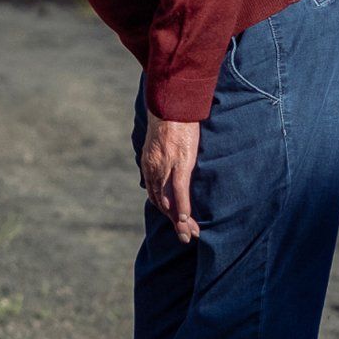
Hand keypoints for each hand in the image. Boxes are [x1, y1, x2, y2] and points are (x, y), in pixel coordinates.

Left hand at [138, 111, 200, 243]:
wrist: (171, 102)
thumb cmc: (170, 118)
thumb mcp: (161, 140)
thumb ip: (162, 154)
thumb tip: (171, 160)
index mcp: (149, 164)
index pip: (155, 194)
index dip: (166, 210)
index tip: (176, 222)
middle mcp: (154, 168)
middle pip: (162, 202)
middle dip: (174, 222)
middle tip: (185, 237)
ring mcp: (165, 167)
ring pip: (170, 201)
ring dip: (179, 221)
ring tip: (189, 235)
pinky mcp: (179, 163)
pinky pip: (179, 191)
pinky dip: (182, 207)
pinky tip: (185, 220)